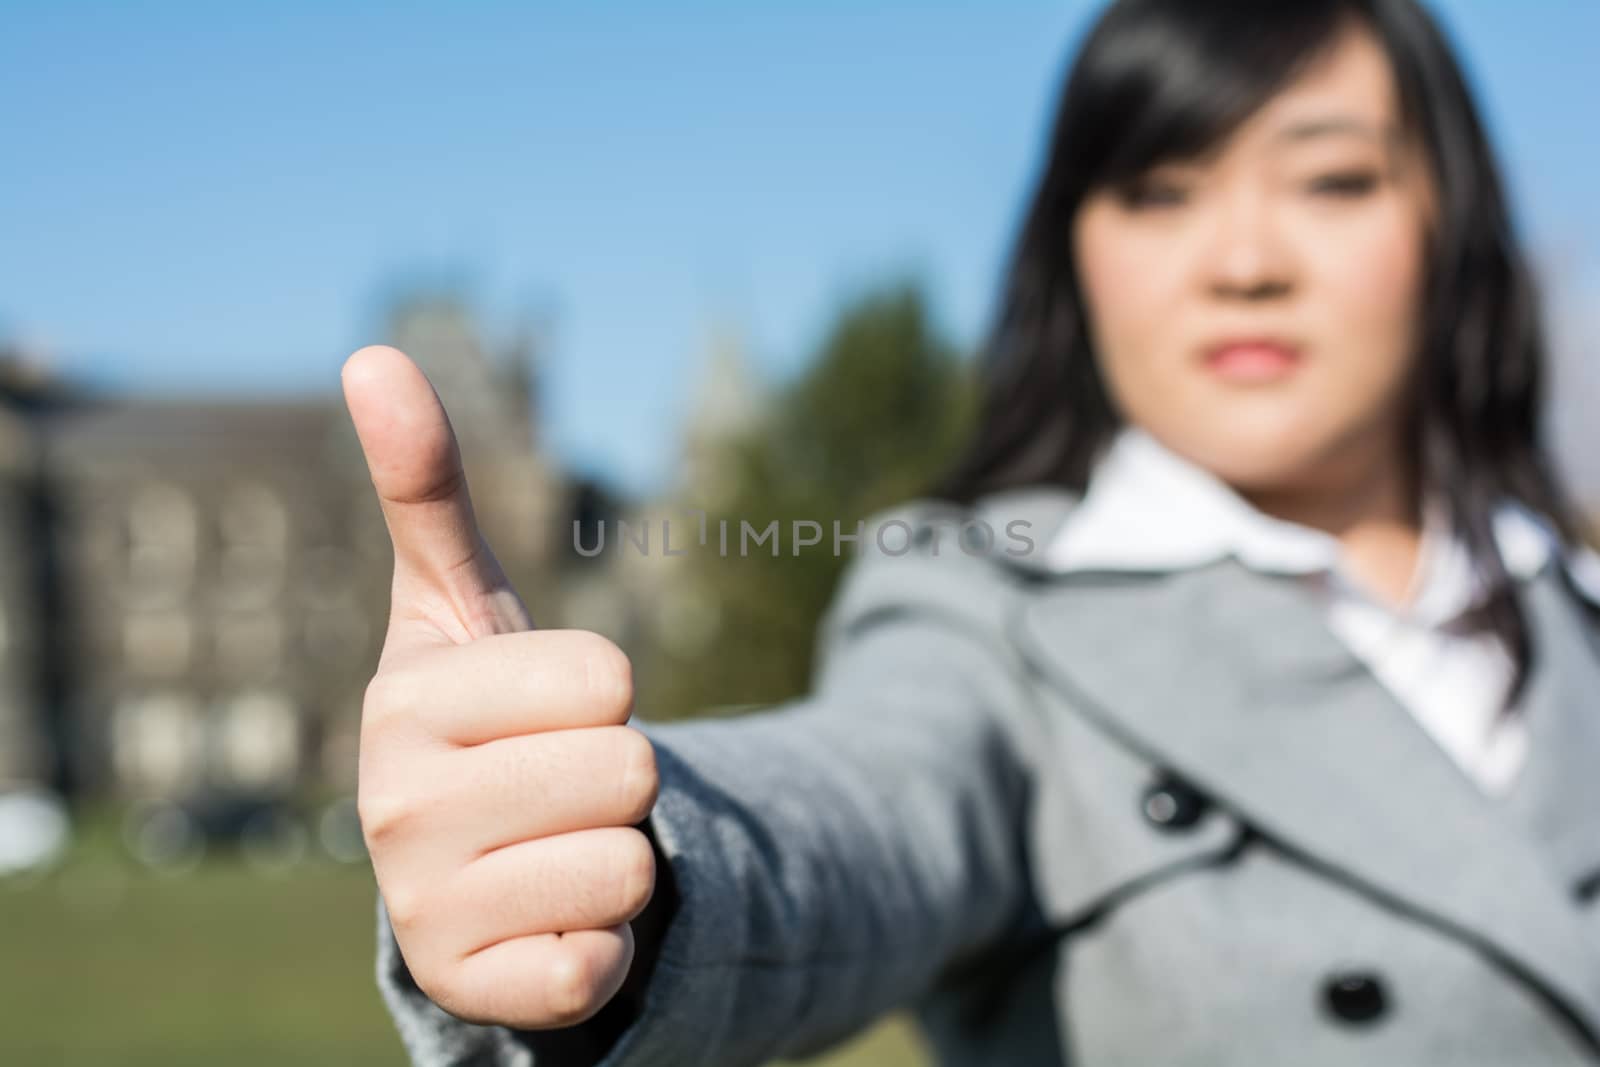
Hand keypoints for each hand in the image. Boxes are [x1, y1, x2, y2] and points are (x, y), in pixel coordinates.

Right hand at [342, 345, 659, 1028]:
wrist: (466, 866)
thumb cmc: (481, 719)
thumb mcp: (459, 606)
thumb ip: (428, 488)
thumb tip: (371, 355)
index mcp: (405, 703)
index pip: (608, 677)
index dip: (604, 691)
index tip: (549, 710)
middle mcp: (394, 811)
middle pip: (629, 770)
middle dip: (617, 778)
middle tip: (556, 786)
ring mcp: (429, 912)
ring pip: (630, 867)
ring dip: (616, 858)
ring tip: (551, 849)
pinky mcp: (480, 993)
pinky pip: (605, 963)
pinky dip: (603, 944)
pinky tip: (548, 923)